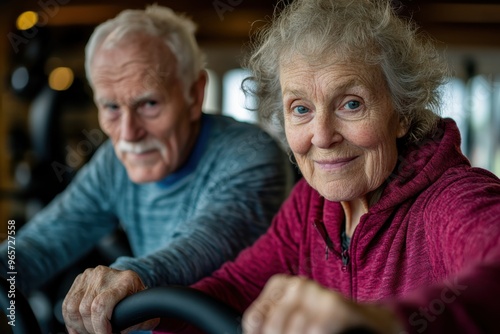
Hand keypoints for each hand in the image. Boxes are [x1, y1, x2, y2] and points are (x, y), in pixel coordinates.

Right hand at [62, 265, 158, 333]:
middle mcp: (105, 274)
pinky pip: (67, 304)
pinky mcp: (79, 279)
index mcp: (125, 280)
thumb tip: (121, 331)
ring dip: (78, 326)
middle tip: (100, 333)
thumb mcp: (143, 308)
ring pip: (73, 308)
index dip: (99, 326)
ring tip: (90, 331)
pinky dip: (70, 320)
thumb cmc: (136, 297)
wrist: (128, 281)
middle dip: (91, 329)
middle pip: (86, 309)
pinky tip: (79, 327)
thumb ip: (136, 321)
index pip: (101, 305)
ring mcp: (90, 275)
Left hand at [242, 274, 403, 333]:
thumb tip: (252, 331)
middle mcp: (298, 284)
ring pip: (293, 329)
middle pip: (272, 326)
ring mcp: (317, 293)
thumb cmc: (326, 326)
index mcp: (280, 286)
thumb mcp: (294, 323)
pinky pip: (316, 329)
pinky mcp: (336, 306)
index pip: (253, 319)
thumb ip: (270, 325)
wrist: (372, 325)